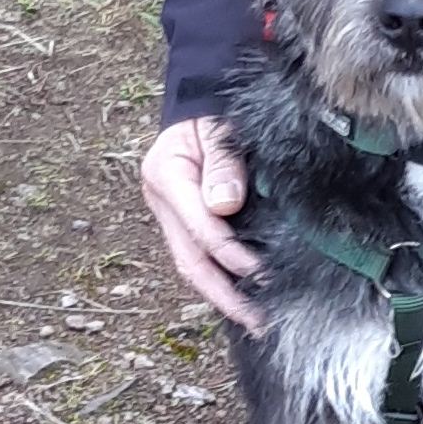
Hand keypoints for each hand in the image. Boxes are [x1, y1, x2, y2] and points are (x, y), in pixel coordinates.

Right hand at [141, 114, 265, 331]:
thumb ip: (224, 163)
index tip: (261, 271)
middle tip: (257, 321)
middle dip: (222, 295)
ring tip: (254, 319)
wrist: (198, 103)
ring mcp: (168, 213)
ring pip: (190, 263)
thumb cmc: (214, 111)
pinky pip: (197, 254)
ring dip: (220, 294)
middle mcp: (161, 200)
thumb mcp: (220, 126)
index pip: (200, 227)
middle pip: (188, 259)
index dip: (230, 252)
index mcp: (166, 175)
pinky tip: (244, 294)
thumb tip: (225, 206)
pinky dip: (219, 277)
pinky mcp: (180, 219)